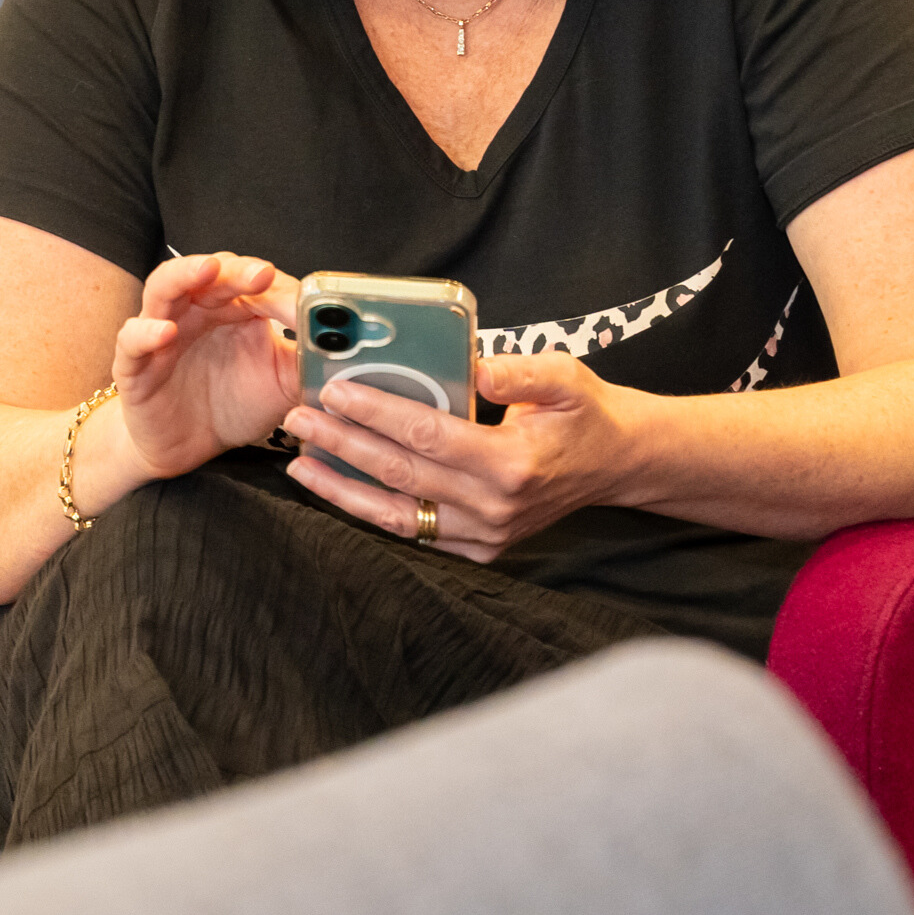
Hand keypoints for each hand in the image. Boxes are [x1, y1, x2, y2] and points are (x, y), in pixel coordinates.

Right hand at [109, 252, 301, 479]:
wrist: (186, 448)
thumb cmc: (232, 404)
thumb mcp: (281, 384)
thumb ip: (309, 361)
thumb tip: (349, 346)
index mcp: (234, 308)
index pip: (254, 283)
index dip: (279, 289)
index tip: (306, 302)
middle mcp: (197, 310)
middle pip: (211, 274)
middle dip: (237, 270)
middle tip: (262, 274)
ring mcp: (161, 330)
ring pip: (164, 287)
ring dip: (185, 275)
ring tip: (208, 271)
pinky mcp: (134, 363)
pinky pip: (132, 339)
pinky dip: (146, 332)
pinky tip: (165, 333)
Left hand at [280, 351, 652, 560]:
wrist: (616, 464)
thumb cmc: (585, 413)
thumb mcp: (565, 378)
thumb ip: (520, 372)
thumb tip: (474, 366)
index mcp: (511, 464)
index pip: (426, 435)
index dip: (377, 412)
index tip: (336, 389)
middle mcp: (494, 508)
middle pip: (401, 474)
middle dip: (342, 444)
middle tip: (297, 418)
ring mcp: (486, 535)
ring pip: (398, 516)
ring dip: (343, 489)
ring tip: (299, 463)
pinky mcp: (480, 548)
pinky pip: (415, 533)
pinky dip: (372, 512)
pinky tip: (339, 488)